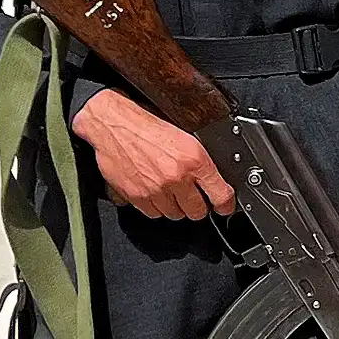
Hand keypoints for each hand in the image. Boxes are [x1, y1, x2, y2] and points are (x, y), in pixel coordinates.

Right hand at [71, 89, 234, 221]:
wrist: (113, 124)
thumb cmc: (145, 123)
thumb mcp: (184, 135)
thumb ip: (200, 160)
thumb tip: (213, 178)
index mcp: (194, 159)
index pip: (220, 195)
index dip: (225, 205)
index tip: (224, 207)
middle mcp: (177, 177)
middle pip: (198, 212)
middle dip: (197, 205)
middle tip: (192, 195)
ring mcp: (156, 190)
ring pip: (175, 214)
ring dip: (175, 206)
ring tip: (168, 188)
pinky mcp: (138, 197)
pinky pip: (154, 214)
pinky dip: (155, 206)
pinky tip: (153, 190)